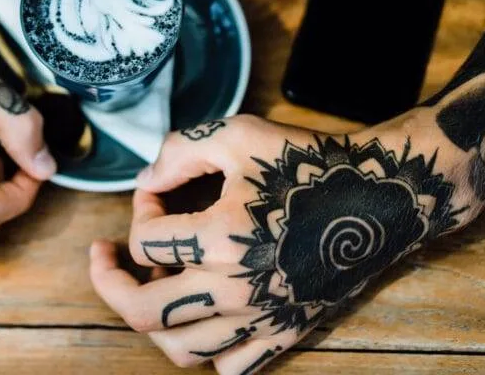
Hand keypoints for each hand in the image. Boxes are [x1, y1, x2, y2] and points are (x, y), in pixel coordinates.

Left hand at [90, 113, 476, 372]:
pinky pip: (231, 367)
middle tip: (103, 256)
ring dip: (152, 318)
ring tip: (151, 287)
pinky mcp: (286, 333)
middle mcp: (236, 289)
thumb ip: (178, 152)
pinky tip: (203, 316)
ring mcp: (261, 319)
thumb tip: (143, 181)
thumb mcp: (238, 134)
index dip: (139, 208)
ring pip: (180, 349)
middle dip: (109, 279)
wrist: (381, 196)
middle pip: (142, 309)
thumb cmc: (309, 161)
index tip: (156, 192)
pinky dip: (205, 348)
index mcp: (221, 238)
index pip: (145, 239)